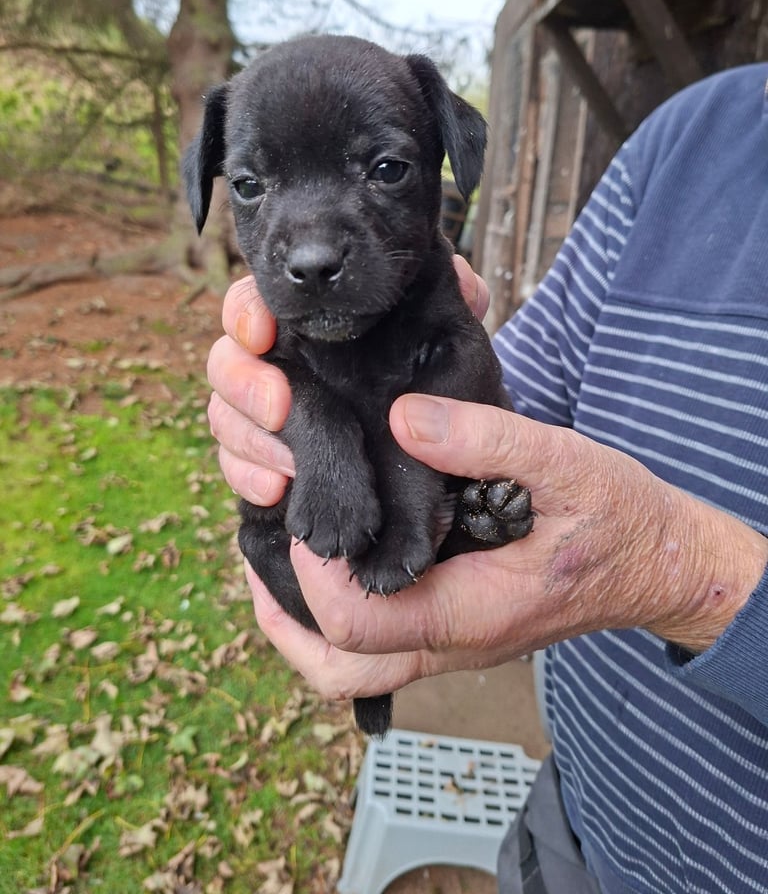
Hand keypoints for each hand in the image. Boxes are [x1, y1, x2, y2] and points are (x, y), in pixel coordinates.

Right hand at [206, 257, 489, 504]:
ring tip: (288, 467)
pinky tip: (278, 491)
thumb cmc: (445, 388)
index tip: (263, 334)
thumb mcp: (459, 344)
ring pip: (224, 418)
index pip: (256, 303)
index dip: (246, 313)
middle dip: (242, 382)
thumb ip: (460, 306)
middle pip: (225, 362)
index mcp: (310, 326)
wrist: (455, 461)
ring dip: (248, 441)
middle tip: (279, 409)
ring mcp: (268, 419)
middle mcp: (280, 366)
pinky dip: (249, 479)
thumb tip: (462, 279)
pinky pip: (236, 468)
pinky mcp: (270, 464)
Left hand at [246, 394, 767, 702]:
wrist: (658, 563)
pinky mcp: (455, 623)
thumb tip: (404, 419)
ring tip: (280, 552)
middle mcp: (451, 641)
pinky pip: (378, 641)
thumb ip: (488, 440)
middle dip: (282, 614)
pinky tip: (333, 550)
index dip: (312, 570)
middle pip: (336, 669)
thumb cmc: (618, 519)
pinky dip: (335, 610)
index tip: (306, 506)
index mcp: (472, 611)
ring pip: (351, 666)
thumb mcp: (566, 464)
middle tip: (263, 545)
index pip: (357, 624)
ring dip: (301, 621)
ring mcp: (451, 640)